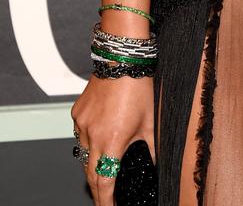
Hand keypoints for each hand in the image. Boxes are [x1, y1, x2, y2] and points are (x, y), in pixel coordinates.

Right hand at [71, 74, 154, 205]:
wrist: (122, 60)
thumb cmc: (139, 87)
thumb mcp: (150, 121)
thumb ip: (151, 147)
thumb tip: (155, 164)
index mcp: (112, 141)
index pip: (104, 182)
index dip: (106, 200)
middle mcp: (93, 136)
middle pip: (90, 174)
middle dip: (97, 190)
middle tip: (104, 198)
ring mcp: (82, 125)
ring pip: (83, 154)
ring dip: (93, 164)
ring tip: (104, 169)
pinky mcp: (77, 114)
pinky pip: (80, 135)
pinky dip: (88, 141)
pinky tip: (100, 137)